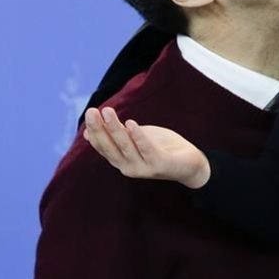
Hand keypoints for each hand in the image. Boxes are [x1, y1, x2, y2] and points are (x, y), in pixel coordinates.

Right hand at [82, 107, 210, 188]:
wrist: (191, 164)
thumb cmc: (162, 148)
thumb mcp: (136, 139)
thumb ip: (117, 135)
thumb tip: (87, 132)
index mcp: (122, 160)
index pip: (103, 147)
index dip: (95, 131)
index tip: (90, 113)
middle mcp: (128, 167)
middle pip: (110, 147)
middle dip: (99, 128)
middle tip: (91, 111)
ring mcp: (143, 168)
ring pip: (125, 146)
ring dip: (115, 128)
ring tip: (108, 111)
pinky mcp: (159, 165)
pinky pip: (146, 149)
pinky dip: (138, 136)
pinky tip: (131, 123)